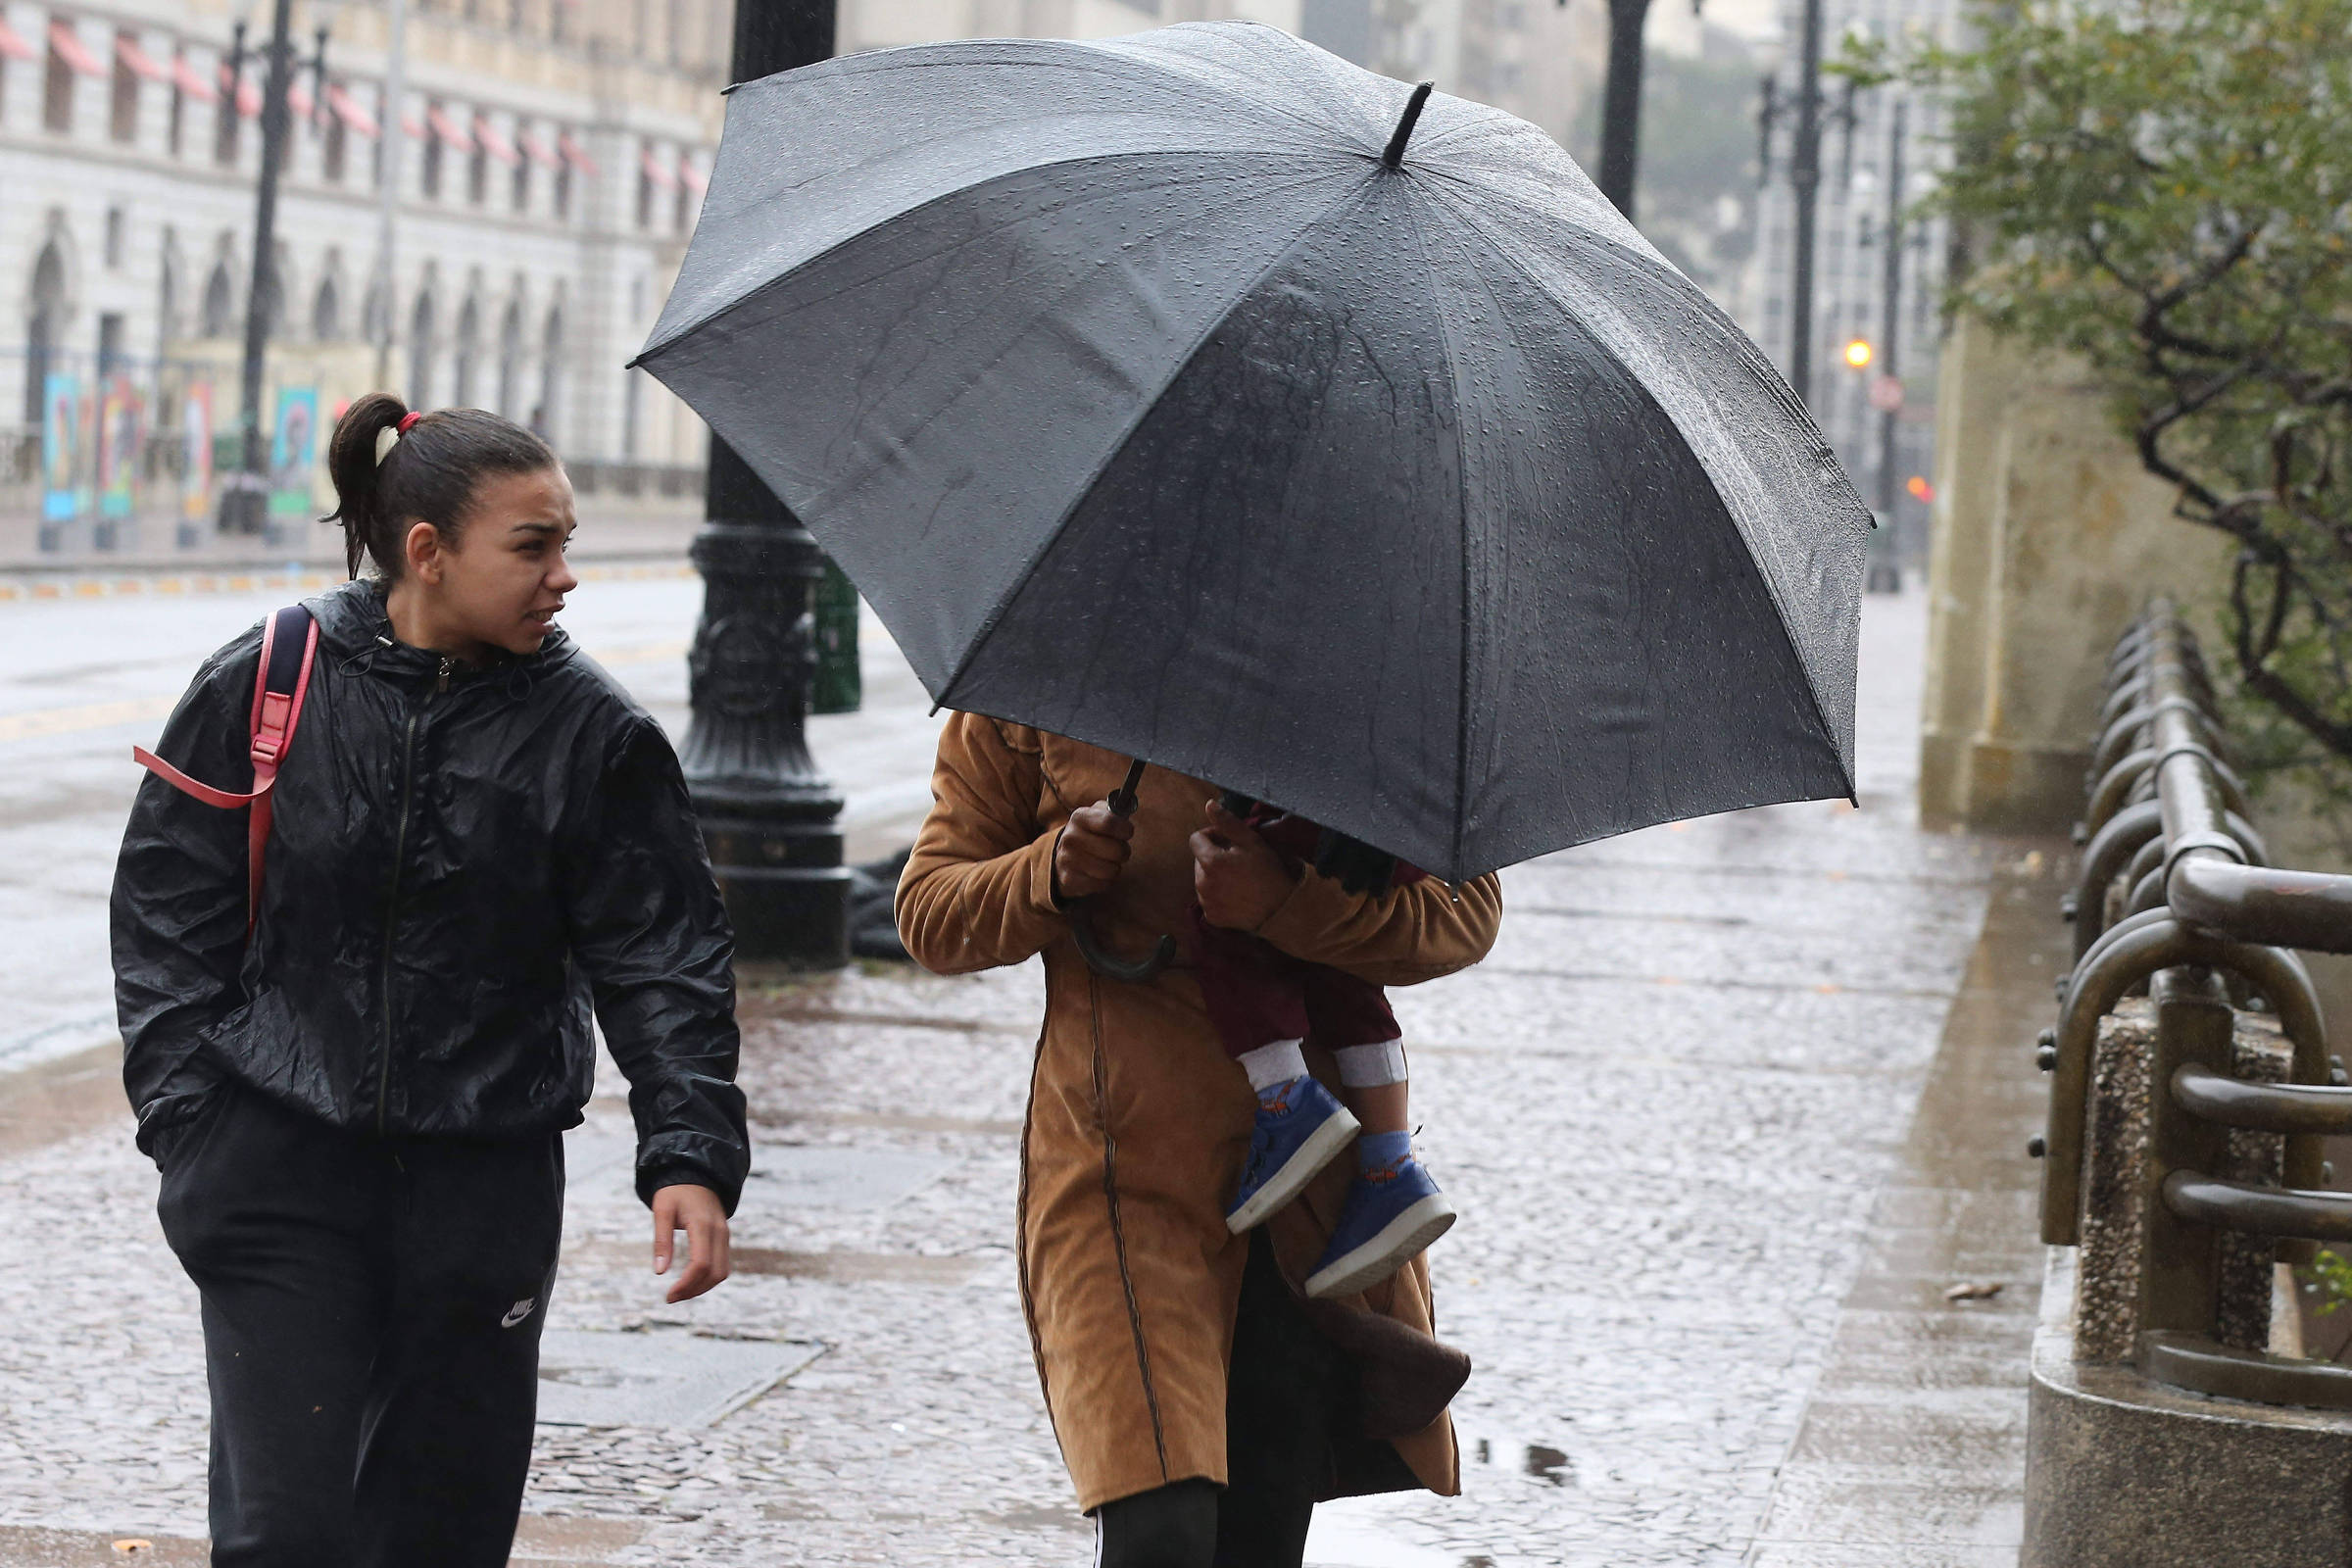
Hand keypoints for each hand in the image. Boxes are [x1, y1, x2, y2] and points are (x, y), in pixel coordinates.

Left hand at [651, 1183, 731, 1303]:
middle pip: (715, 1273)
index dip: (686, 1284)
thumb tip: (659, 1272)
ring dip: (702, 1287)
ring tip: (680, 1293)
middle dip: (694, 1290)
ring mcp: (725, 1236)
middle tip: (671, 1297)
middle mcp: (719, 1232)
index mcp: (703, 1225)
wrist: (696, 1175)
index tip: (668, 1295)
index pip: (701, 1264)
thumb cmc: (675, 1192)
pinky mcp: (724, 1238)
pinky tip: (691, 1281)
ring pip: (722, 1272)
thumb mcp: (662, 1211)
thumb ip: (662, 1240)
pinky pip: (722, 1265)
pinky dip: (708, 1278)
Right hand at [1053, 803, 1134, 902]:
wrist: (1063, 856)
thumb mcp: (1098, 815)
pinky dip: (1106, 881)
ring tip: (1107, 861)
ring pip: (1111, 870)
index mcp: (1079, 817)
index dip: (1125, 829)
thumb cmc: (1090, 833)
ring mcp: (1068, 860)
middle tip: (1118, 850)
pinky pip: (1103, 884)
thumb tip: (1127, 807)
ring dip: (1115, 867)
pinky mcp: (1069, 880)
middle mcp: (1070, 837)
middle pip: (1116, 850)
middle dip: (1123, 852)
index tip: (1127, 832)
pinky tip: (1098, 873)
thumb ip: (1113, 810)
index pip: (1110, 822)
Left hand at [1191, 798, 1299, 929]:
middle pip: (1199, 859)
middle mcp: (1202, 883)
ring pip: (1203, 879)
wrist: (1281, 908)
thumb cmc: (1268, 872)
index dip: (1212, 835)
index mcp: (1210, 861)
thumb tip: (1209, 805)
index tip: (1228, 840)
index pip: (1195, 839)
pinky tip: (1236, 893)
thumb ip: (1227, 822)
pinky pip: (1209, 899)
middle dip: (1213, 855)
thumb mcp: (1251, 841)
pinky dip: (1218, 894)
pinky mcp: (1212, 917)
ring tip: (1238, 877)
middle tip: (1237, 859)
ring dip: (1215, 875)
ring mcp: (1206, 902)